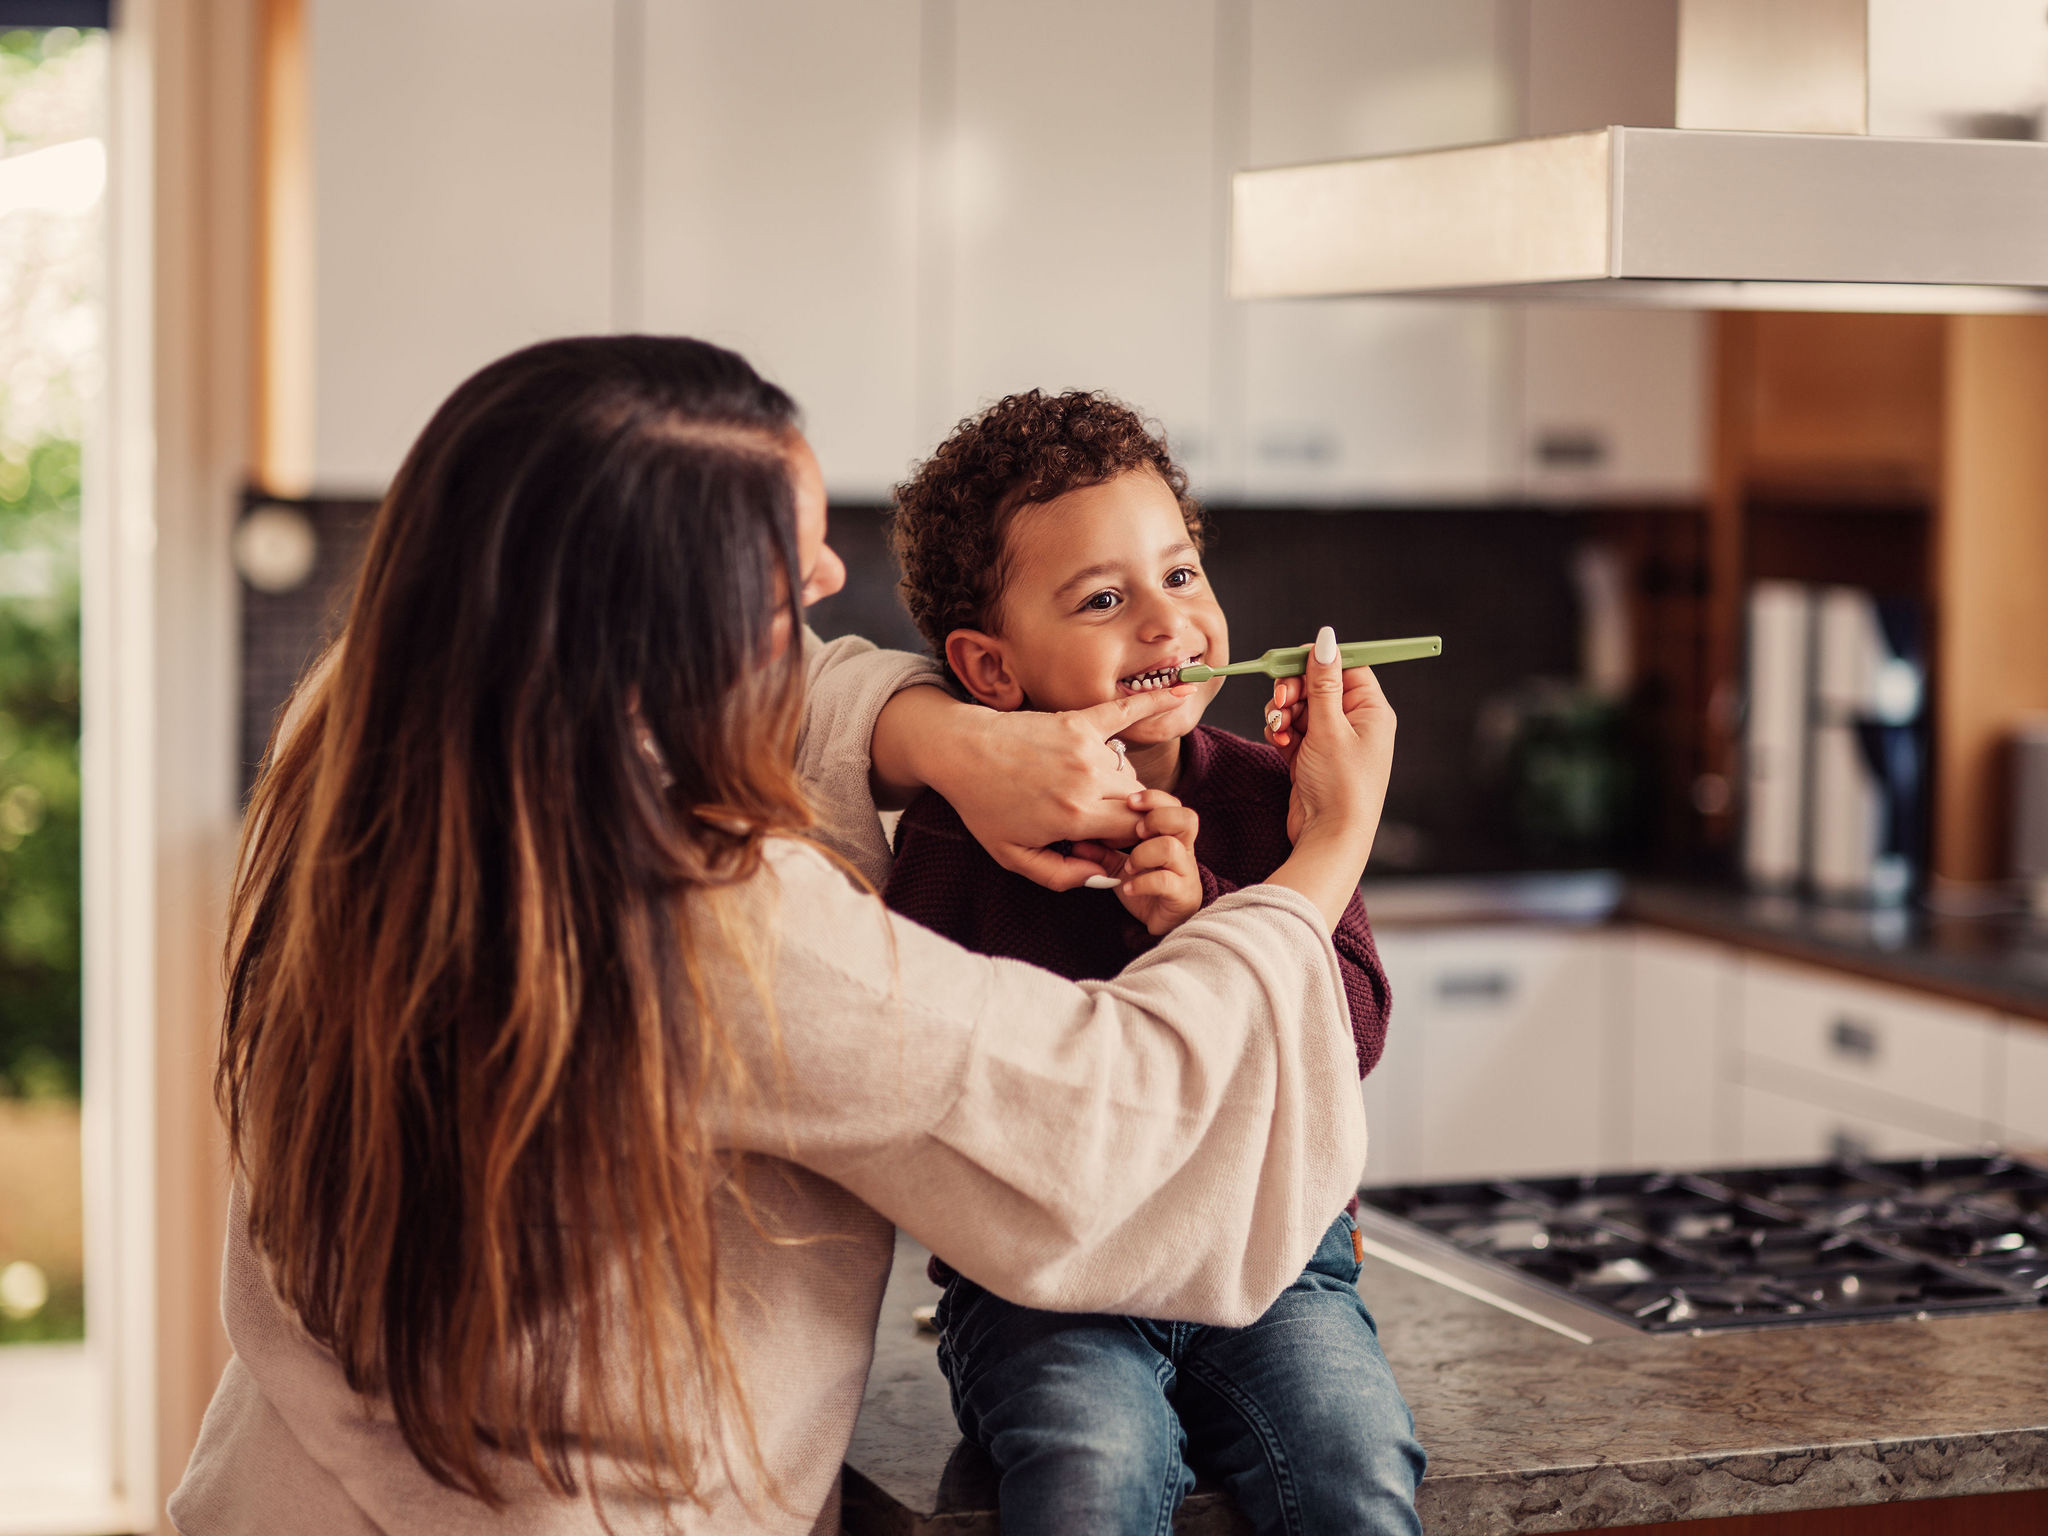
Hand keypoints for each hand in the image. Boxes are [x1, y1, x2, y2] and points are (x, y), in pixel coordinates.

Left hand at [894, 685, 1193, 889]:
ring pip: (1129, 772)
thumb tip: (1102, 876)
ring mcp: (1086, 747)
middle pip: (1137, 803)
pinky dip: (1154, 702)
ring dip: (1118, 785)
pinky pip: (1125, 710)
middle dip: (1123, 816)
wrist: (961, 751)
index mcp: (1076, 816)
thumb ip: (1061, 875)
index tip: (1106, 844)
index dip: (1127, 842)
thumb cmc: (984, 805)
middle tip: (1088, 819)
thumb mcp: (1014, 856)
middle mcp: (1088, 779)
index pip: (1135, 833)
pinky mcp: (1079, 720)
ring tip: (1078, 790)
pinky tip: (1183, 693)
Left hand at [1076, 790, 1201, 937]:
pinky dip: (1142, 882)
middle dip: (1157, 818)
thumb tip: (1077, 843)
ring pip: (1173, 847)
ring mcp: (1186, 873)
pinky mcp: (1184, 897)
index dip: (1148, 802)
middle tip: (1134, 831)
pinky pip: (1167, 881)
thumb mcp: (1113, 867)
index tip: (1125, 806)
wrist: (1166, 933)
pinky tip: (1127, 888)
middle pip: (1186, 817)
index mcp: (1170, 836)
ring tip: (1128, 865)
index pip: (1169, 803)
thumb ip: (1098, 852)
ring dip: (1145, 853)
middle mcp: (1184, 850)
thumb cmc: (1138, 889)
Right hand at [1261, 636, 1395, 848]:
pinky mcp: (1311, 757)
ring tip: (1280, 730)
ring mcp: (1332, 741)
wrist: (1330, 838)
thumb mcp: (1329, 727)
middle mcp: (1354, 723)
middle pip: (1317, 685)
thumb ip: (1322, 682)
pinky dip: (1281, 732)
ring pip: (1299, 707)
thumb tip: (1326, 640)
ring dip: (1282, 713)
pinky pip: (1291, 730)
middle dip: (1293, 690)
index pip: (1346, 667)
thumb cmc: (1341, 786)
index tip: (1290, 661)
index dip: (1318, 661)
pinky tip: (1279, 743)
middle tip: (1280, 701)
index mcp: (1371, 711)